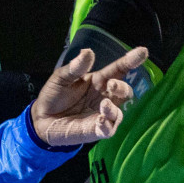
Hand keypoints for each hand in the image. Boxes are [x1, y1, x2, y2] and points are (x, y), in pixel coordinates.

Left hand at [29, 46, 149, 147]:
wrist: (41, 118)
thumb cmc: (54, 95)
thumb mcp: (61, 78)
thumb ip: (75, 68)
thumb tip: (88, 52)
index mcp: (99, 80)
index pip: (119, 69)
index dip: (131, 60)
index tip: (142, 51)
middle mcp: (104, 96)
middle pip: (124, 91)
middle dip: (122, 87)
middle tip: (111, 85)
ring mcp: (102, 114)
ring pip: (119, 112)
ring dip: (114, 109)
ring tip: (103, 105)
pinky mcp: (96, 130)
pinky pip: (109, 130)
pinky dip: (108, 126)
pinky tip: (100, 121)